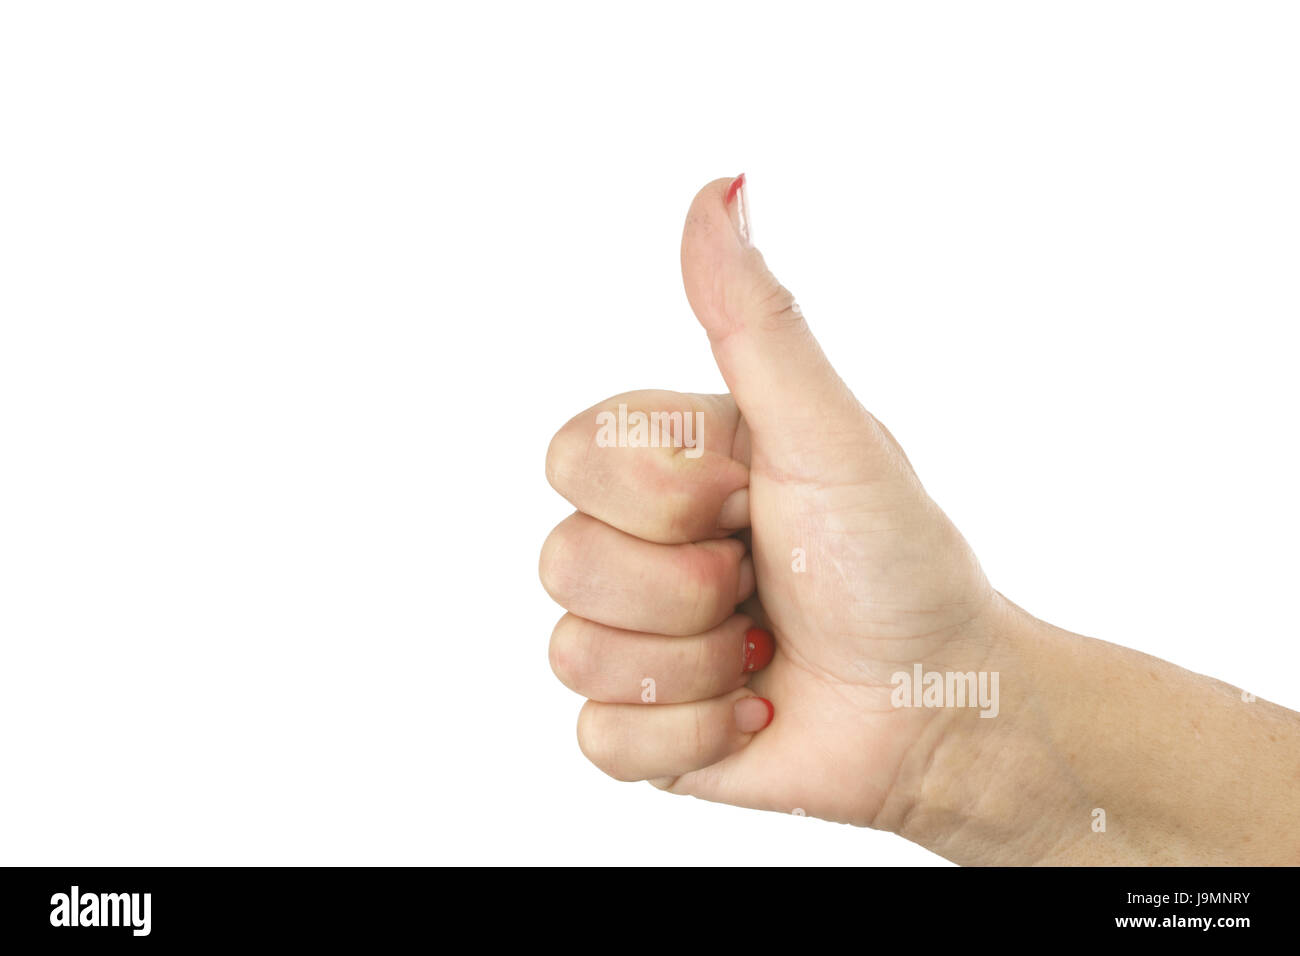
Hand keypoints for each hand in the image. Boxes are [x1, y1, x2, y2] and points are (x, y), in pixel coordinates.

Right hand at [540, 175, 1001, 827]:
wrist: (942, 708)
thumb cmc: (898, 562)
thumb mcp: (827, 434)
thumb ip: (755, 322)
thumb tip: (721, 187)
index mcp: (672, 465)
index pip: (574, 455)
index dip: (667, 491)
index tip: (753, 498)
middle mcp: (640, 545)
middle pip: (563, 557)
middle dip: (687, 583)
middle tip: (762, 580)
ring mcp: (634, 637)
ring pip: (574, 647)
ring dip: (696, 660)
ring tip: (765, 648)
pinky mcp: (640, 726)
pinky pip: (599, 734)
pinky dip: (692, 732)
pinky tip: (752, 707)